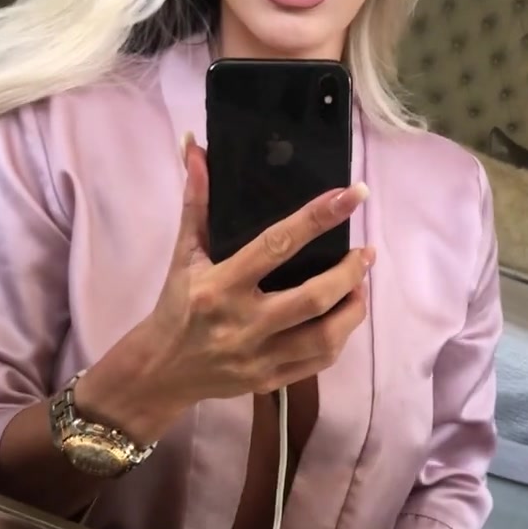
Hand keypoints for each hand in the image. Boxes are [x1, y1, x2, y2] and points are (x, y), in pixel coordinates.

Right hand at [78, 136, 374, 443]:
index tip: (351, 196)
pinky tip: (344, 316)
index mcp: (220, 286)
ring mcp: (259, 357)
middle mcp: (242, 324)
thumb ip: (197, 203)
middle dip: (349, 272)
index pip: (276, 245)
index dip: (317, 218)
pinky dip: (340, 337)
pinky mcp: (270, 381)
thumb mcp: (183, 255)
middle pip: (312, 297)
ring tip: (361, 284)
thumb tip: (196, 148)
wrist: (160, 372)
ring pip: (324, 336)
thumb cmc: (176, 307)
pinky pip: (319, 362)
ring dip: (353, 308)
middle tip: (366, 252)